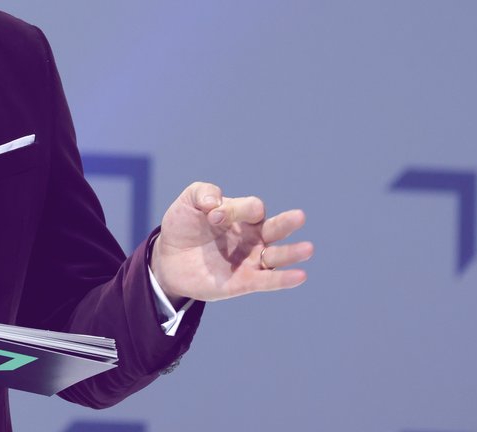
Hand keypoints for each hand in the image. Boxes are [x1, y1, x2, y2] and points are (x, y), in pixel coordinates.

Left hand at [151, 182, 312, 302]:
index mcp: (242, 216)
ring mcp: (250, 260)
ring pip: (276, 256)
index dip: (235, 210)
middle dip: (286, 223)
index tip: (212, 215)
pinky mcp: (243, 282)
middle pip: (275, 228)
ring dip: (291, 253)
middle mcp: (252, 237)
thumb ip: (203, 193)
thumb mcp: (189, 201)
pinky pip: (267, 281)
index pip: (252, 208)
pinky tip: (300, 276)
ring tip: (307, 249)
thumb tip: (215, 206)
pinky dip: (283, 279)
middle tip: (299, 217)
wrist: (168, 258)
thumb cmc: (184, 226)